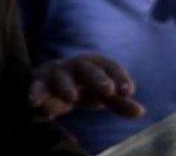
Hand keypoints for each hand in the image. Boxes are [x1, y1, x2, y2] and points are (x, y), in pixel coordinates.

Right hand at [29, 54, 144, 118]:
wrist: (51, 81)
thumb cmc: (84, 87)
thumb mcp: (102, 95)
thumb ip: (120, 102)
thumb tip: (141, 112)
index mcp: (96, 64)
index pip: (111, 67)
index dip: (120, 77)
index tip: (129, 92)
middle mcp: (77, 65)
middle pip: (88, 68)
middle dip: (98, 78)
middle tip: (108, 90)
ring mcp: (57, 72)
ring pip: (62, 77)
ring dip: (67, 86)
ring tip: (72, 99)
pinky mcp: (38, 83)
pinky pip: (36, 87)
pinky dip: (35, 93)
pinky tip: (34, 103)